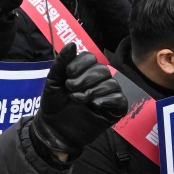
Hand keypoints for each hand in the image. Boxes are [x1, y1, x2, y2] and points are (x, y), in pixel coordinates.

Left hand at [30, 43, 127, 160]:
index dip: (81, 64)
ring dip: (92, 90)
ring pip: (111, 83)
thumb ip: (61, 62)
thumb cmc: (53, 104)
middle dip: (85, 78)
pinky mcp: (114, 110)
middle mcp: (98, 81)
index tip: (68, 74)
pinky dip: (107, 100)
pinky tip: (94, 104)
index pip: (91, 58)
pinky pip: (120, 99)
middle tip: (70, 89)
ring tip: (77, 99)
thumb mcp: (53, 81)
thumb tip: (72, 44)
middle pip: (102, 70)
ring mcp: (107, 95)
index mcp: (84, 72)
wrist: (54, 129)